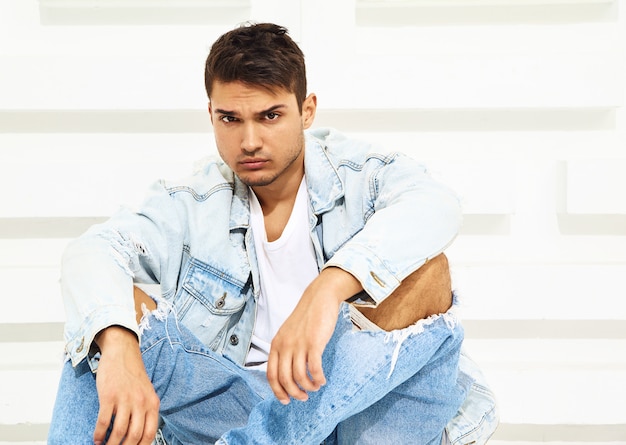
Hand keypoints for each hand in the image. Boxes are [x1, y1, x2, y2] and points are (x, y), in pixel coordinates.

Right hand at [93, 326, 159, 444]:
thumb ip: (146, 411)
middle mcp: (141, 402)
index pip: (150, 434)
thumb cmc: (133, 375)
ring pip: (119, 432)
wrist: (122, 352)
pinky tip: (96, 439)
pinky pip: (103, 421)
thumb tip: (140, 436)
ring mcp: (125, 399)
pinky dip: (99, 434)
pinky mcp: (109, 396)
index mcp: (152, 403)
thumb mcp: (147, 392)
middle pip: (134, 436)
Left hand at [266, 268, 361, 403]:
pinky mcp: (314, 343)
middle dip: (294, 393)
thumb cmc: (305, 317)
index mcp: (276, 344)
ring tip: (315, 387)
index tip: (285, 400)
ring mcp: (299, 344)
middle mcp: (285, 346)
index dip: (277, 391)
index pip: (271, 375)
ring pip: (299, 376)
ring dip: (308, 387)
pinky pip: (314, 368)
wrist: (318, 298)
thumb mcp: (288, 333)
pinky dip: (318, 378)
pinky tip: (322, 380)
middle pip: (285, 379)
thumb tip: (286, 373)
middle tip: (303, 397)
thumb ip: (284, 350)